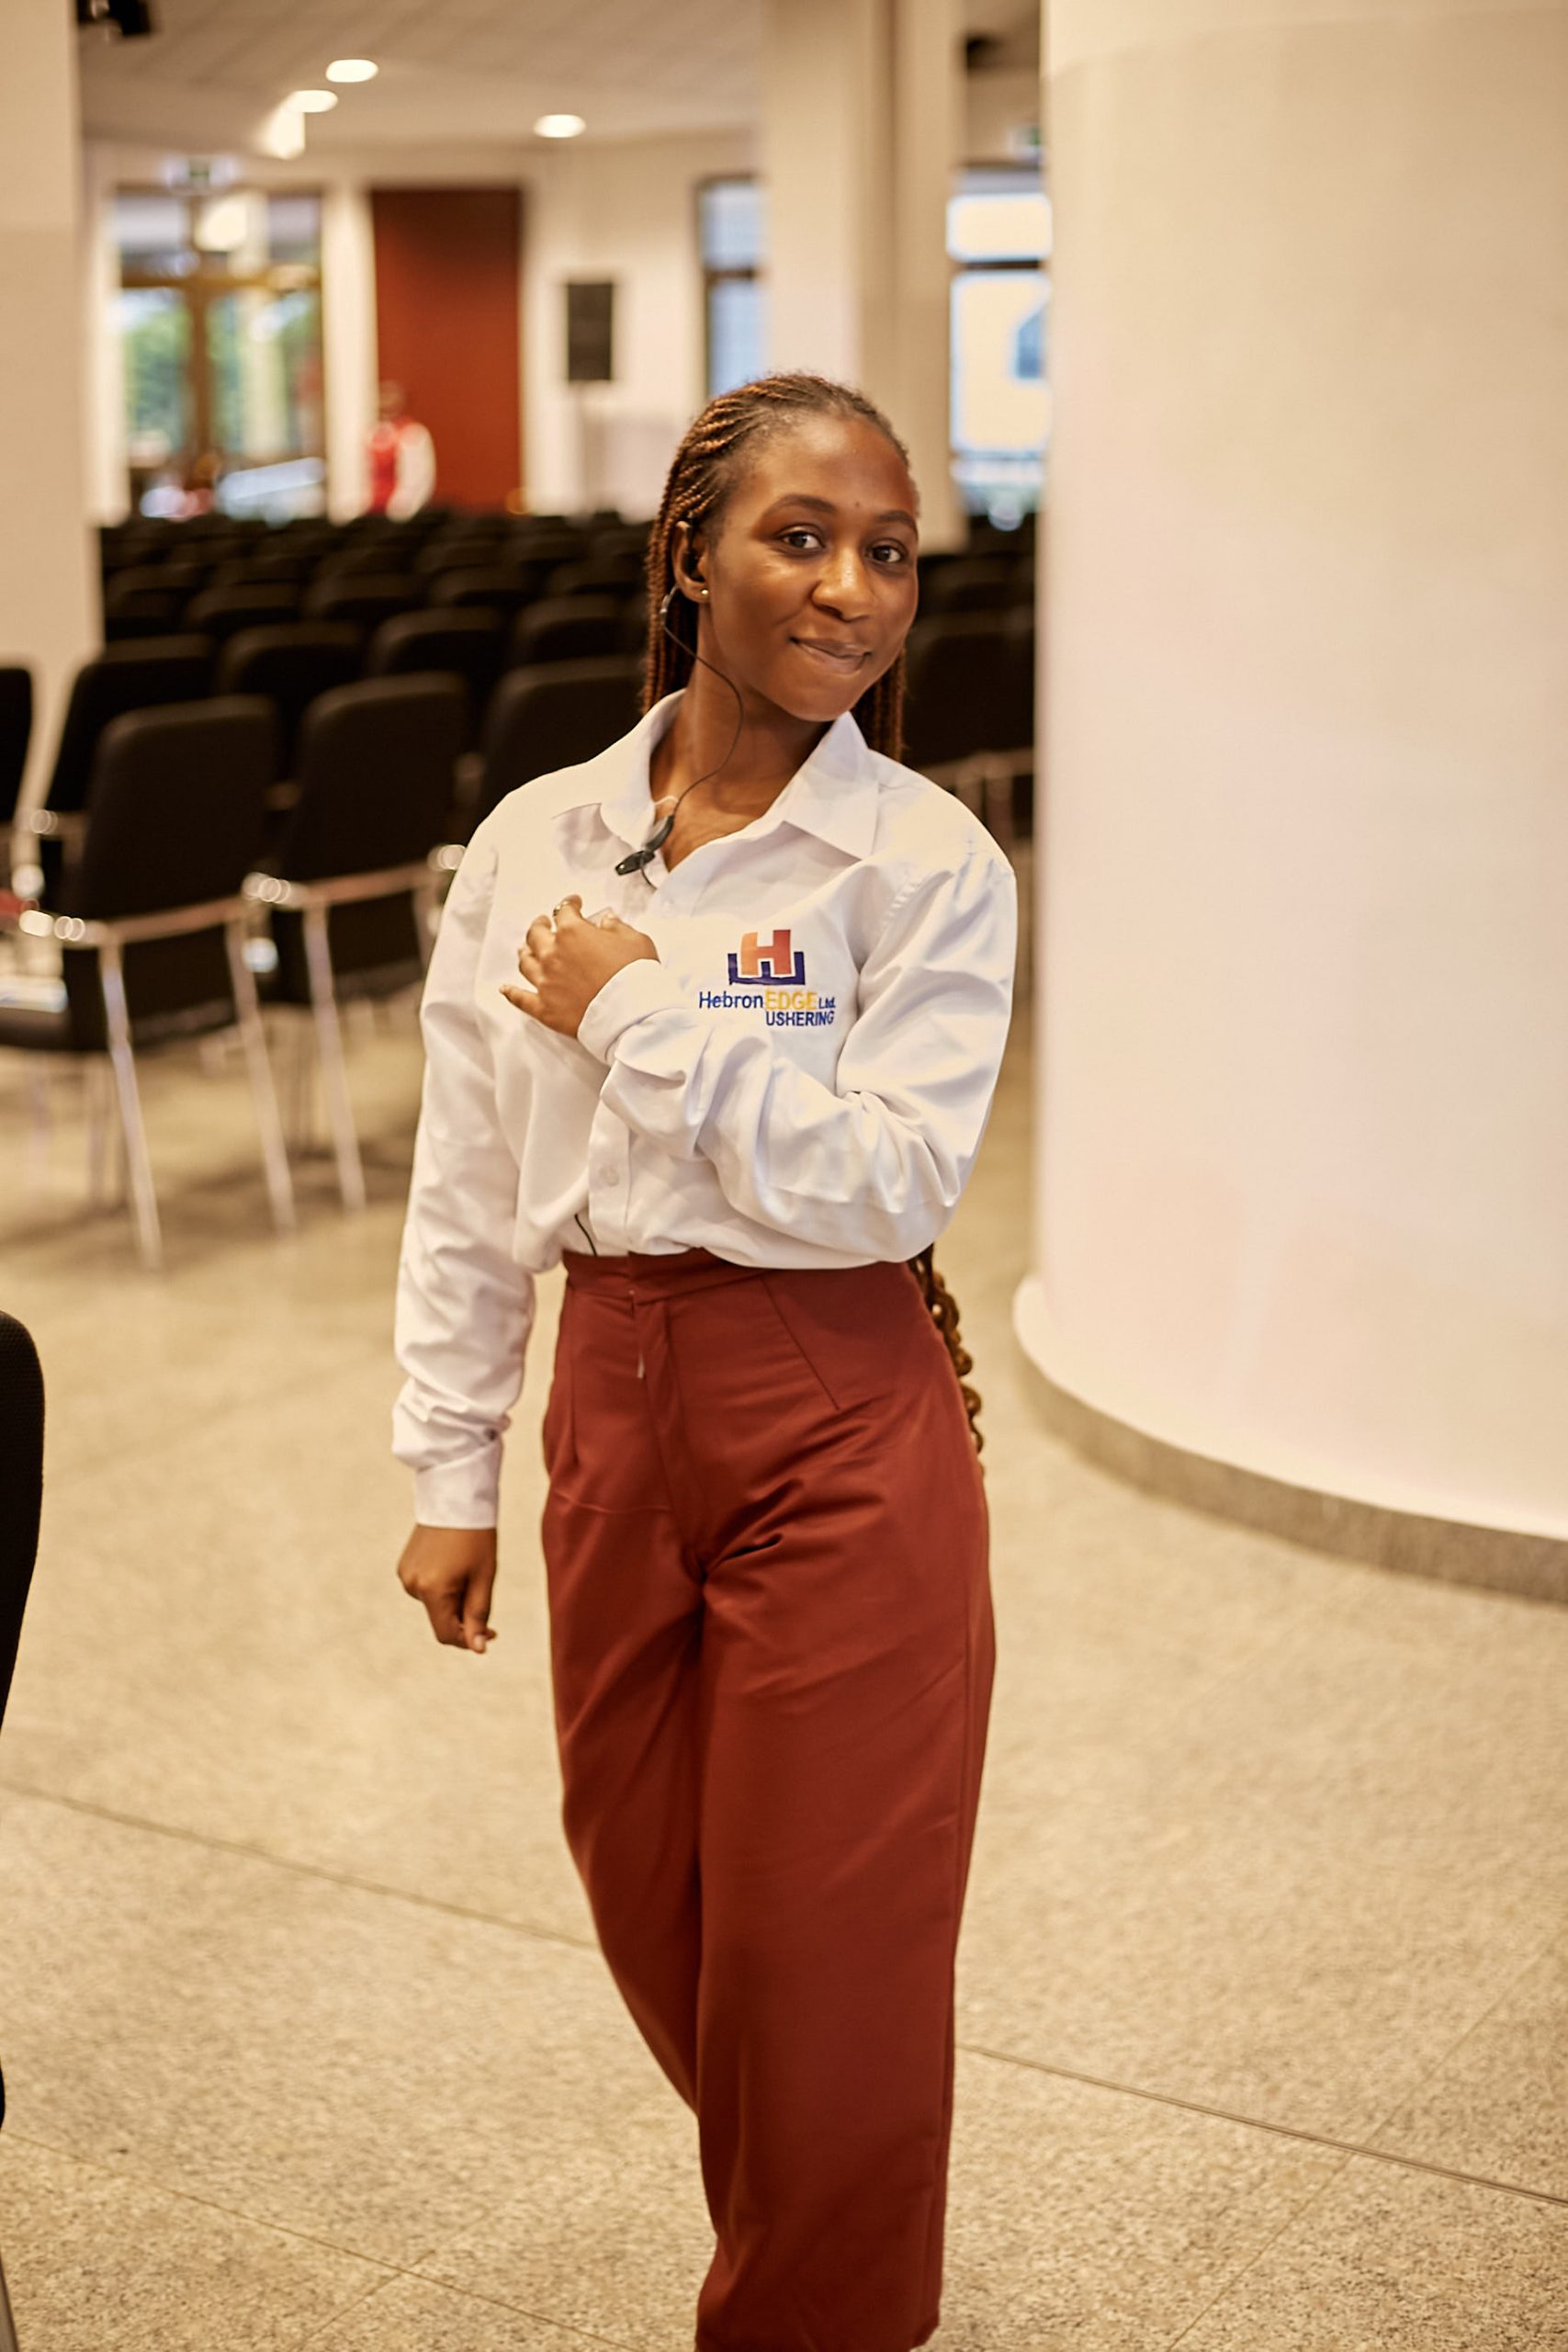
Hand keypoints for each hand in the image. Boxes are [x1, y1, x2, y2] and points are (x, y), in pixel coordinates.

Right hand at [397, 1523, 498, 1654]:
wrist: (456, 1497)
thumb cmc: (476, 1537)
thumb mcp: (483, 1578)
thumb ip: (478, 1615)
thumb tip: (478, 1649)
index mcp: (432, 1590)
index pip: (446, 1634)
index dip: (469, 1638)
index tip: (492, 1632)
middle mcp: (412, 1586)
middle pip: (440, 1619)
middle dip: (463, 1618)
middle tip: (486, 1603)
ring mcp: (406, 1575)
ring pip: (434, 1604)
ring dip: (453, 1601)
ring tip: (469, 1573)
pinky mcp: (404, 1565)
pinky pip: (426, 1588)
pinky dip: (441, 1587)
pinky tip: (455, 1566)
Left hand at [501, 896, 656, 1037]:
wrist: (631, 1013)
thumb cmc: (636, 976)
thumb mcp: (635, 941)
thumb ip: (617, 927)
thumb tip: (607, 921)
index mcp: (572, 933)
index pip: (564, 911)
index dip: (569, 905)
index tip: (574, 904)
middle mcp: (553, 954)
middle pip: (536, 934)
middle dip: (540, 926)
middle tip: (543, 923)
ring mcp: (545, 981)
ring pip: (525, 963)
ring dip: (525, 953)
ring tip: (526, 950)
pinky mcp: (545, 1008)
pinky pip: (521, 999)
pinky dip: (512, 993)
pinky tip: (505, 989)